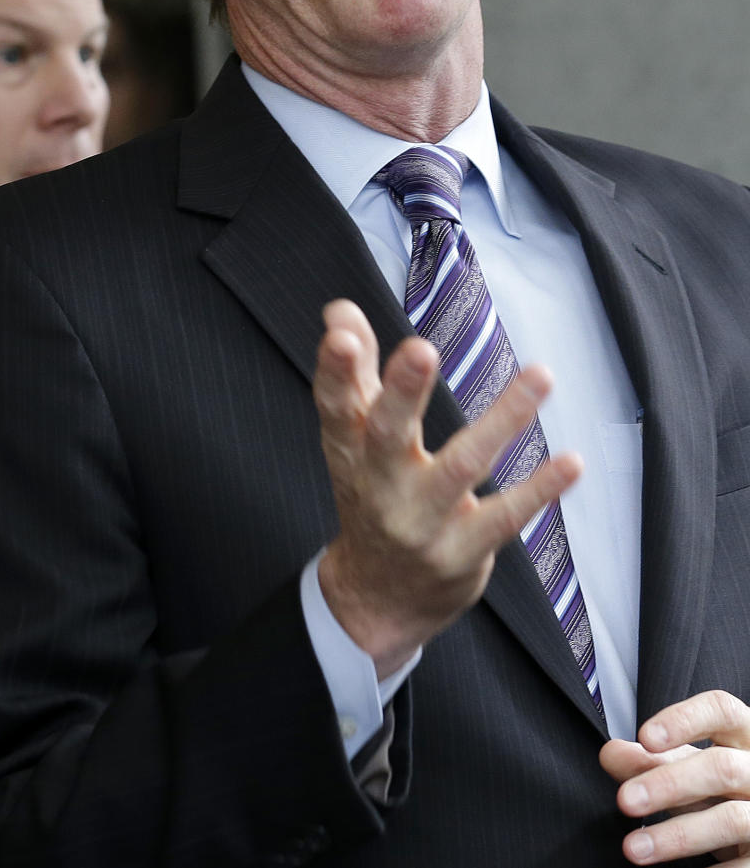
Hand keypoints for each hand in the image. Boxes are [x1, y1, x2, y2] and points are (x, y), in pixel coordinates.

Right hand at [313, 298, 580, 678]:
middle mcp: (380, 485)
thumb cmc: (372, 494)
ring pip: (462, 466)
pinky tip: (571, 460)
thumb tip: (341, 310)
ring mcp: (422, 522)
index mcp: (350, 449)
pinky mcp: (463, 551)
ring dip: (504, 419)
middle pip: (387, 434)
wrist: (378, 596)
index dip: (336, 370)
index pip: (337, 404)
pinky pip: (504, 517)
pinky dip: (539, 489)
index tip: (341, 333)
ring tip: (542, 374)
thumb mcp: (353, 438)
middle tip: (420, 349)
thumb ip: (353, 370)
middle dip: (403, 393)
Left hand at [601, 690, 749, 862]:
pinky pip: (744, 866)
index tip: (645, 737)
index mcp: (743, 736)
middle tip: (624, 800)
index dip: (684, 719)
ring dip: (676, 835)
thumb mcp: (688, 767)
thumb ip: (651, 759)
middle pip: (722, 768)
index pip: (721, 710)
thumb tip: (609, 754)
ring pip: (731, 819)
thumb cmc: (720, 788)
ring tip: (632, 848)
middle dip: (669, 783)